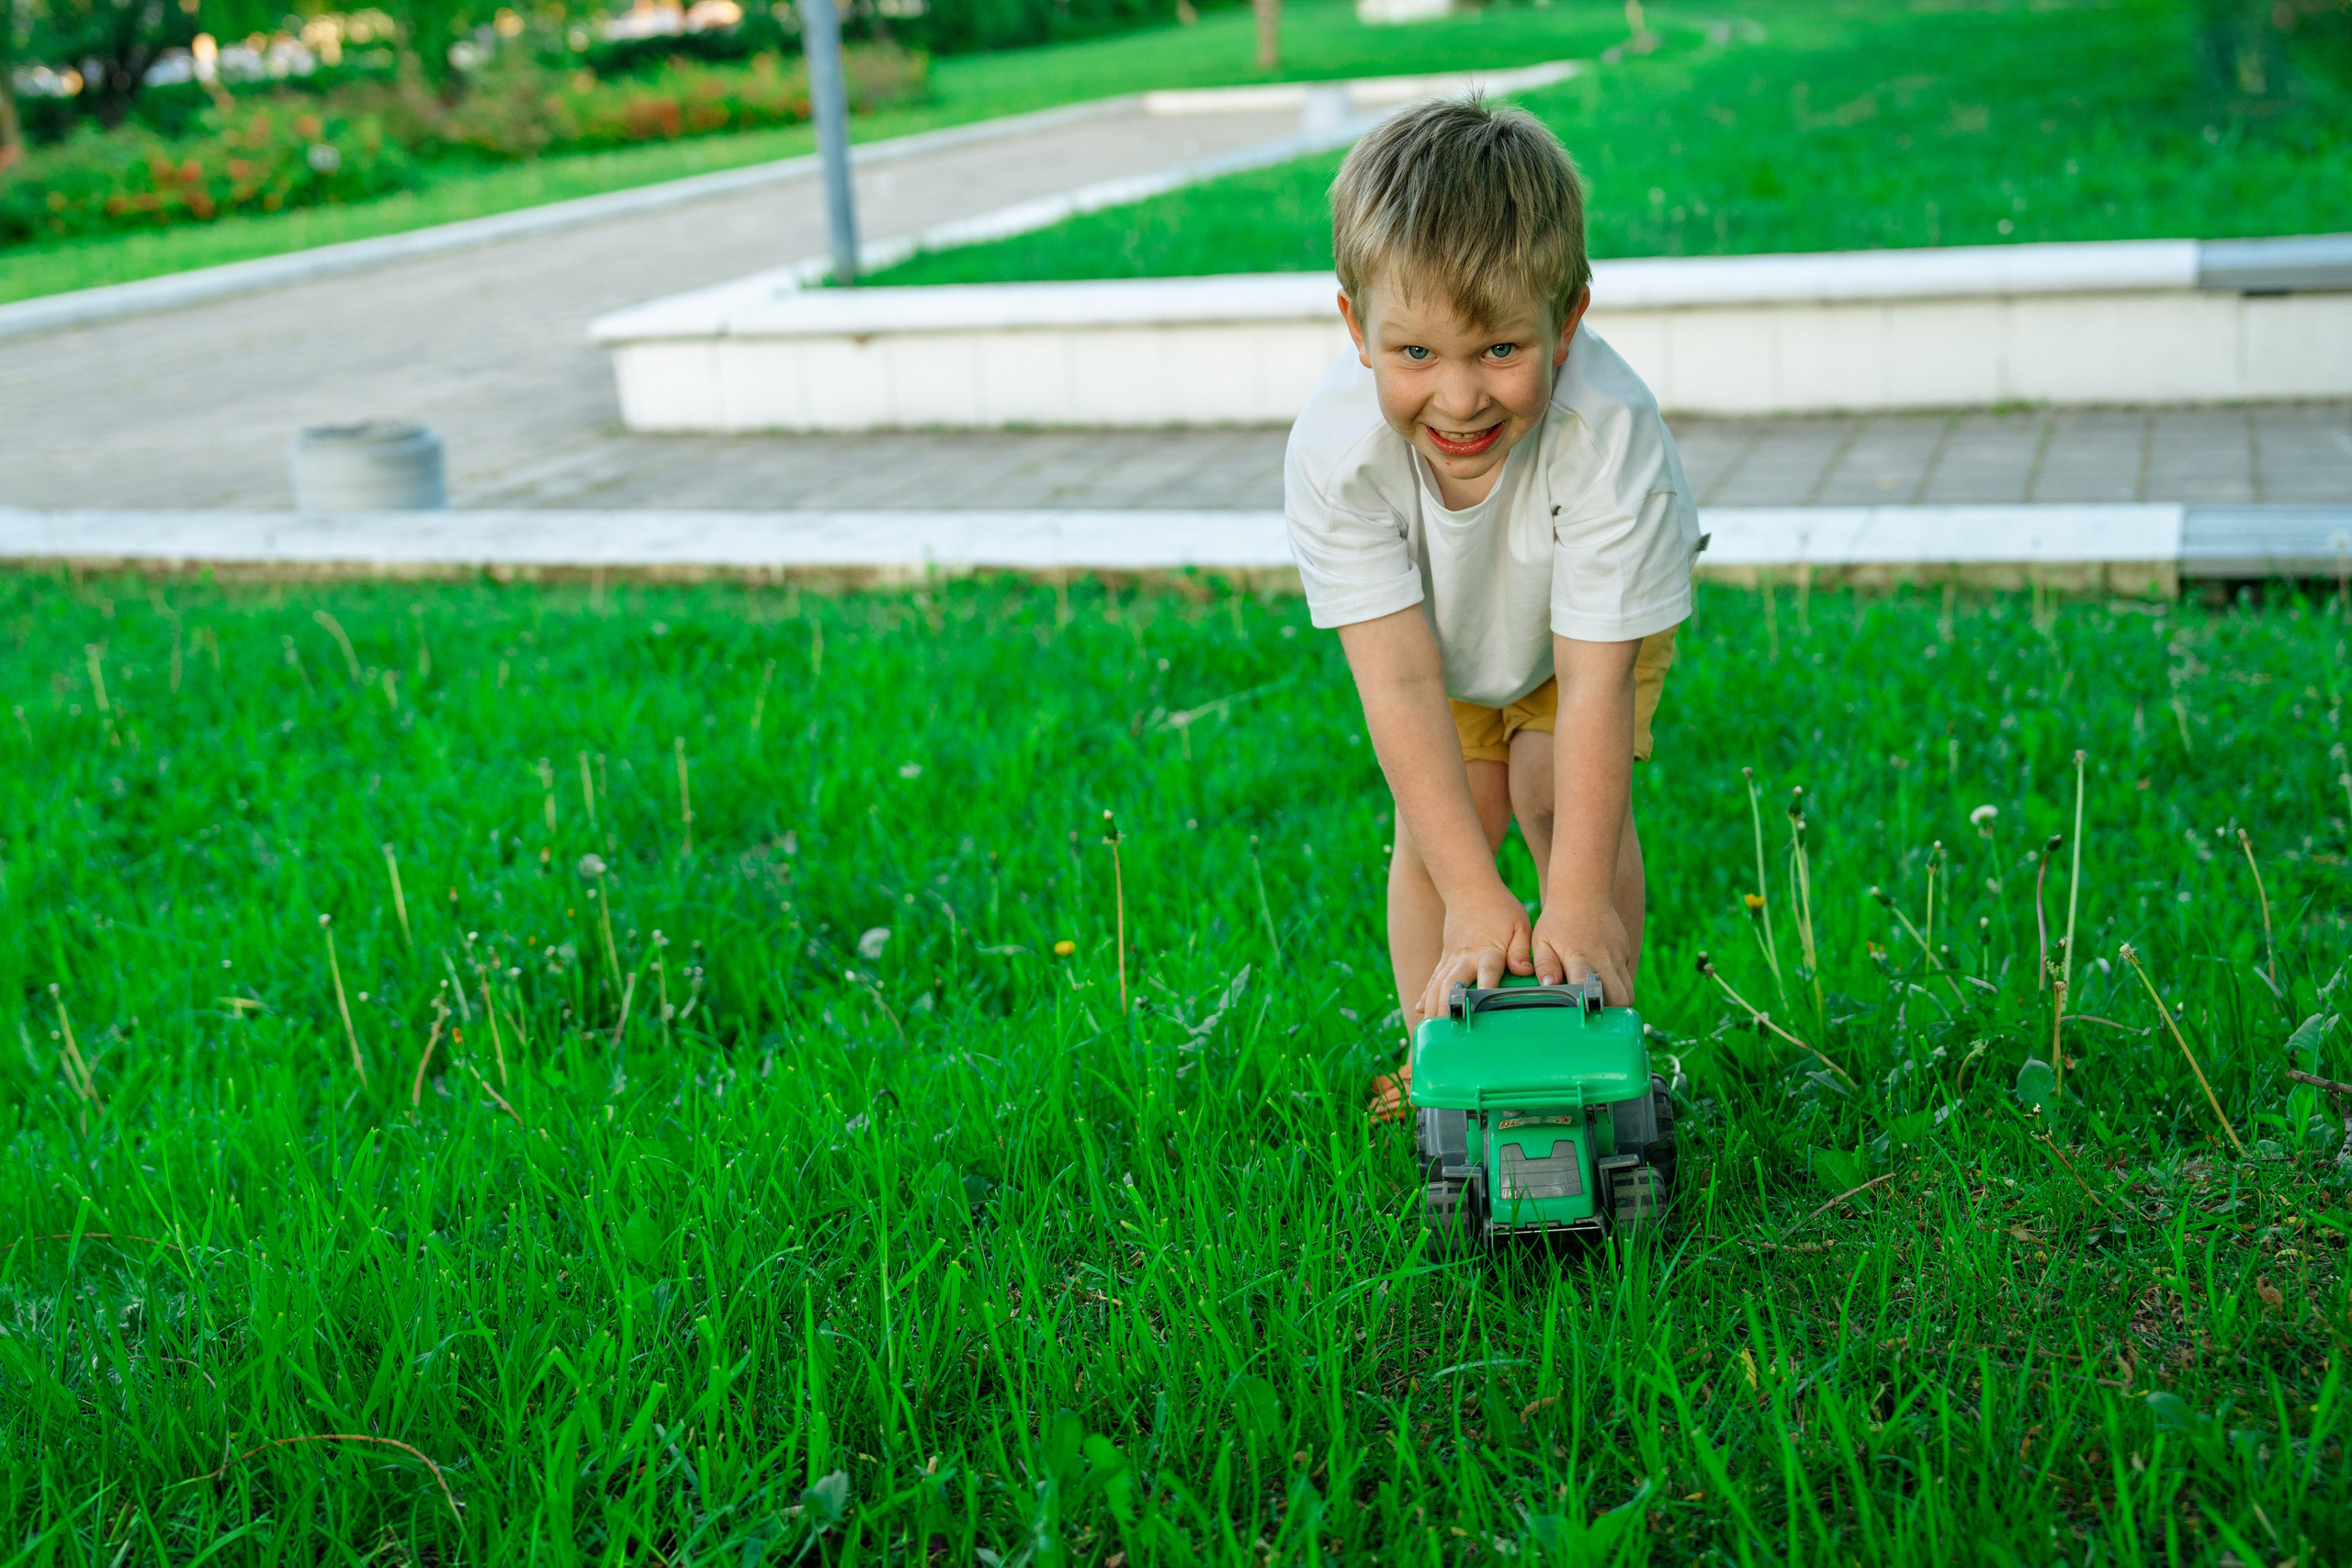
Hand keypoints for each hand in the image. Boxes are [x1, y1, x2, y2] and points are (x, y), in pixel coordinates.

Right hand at [1415, 880, 1534, 1023]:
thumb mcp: (1519, 925)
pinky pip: (1433, 980)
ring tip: (1430, 1029)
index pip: (1487, 973)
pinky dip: (1426, 996)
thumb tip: (1524, 971)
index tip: (1480, 1010)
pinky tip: (1421, 1012)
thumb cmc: (1500, 908)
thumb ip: (1520, 950)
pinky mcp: (1444, 958)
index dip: (1484, 991)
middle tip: (1446, 1030)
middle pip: (1453, 985)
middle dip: (1448, 1008)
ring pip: (1438, 985)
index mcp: (1487, 950)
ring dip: (1434, 1007)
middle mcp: (1465, 957)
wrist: (1469, 888)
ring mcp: (1451, 958)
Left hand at [1531, 897, 1633, 1004]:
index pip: (1592, 990)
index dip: (1591, 1006)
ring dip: (1616, 997)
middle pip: (1621, 998)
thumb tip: (1549, 986)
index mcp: (1580, 959)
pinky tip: (1600, 974)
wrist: (1582, 892)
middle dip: (1611, 1010)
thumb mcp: (1542, 942)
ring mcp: (1618, 955)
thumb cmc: (1557, 921)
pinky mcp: (1625, 950)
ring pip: (1628, 990)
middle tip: (1594, 1009)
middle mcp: (1604, 959)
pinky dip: (1616, 980)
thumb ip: (1545, 965)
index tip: (1583, 1013)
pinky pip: (1625, 974)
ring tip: (1598, 997)